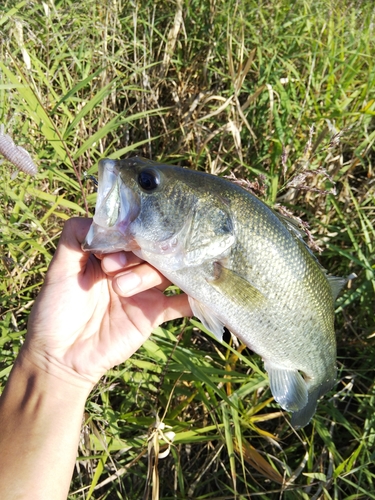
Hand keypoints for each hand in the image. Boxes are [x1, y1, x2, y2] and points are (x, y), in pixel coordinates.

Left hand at [24, 217, 190, 387]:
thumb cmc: (55, 311)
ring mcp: (145, 292)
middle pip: (152, 250)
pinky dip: (193, 299)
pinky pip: (180, 305)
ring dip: (148, 276)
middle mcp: (131, 269)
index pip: (130, 234)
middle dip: (137, 255)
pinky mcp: (154, 314)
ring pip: (165, 272)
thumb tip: (99, 217)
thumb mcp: (59, 270)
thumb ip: (74, 239)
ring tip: (121, 290)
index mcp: (110, 255)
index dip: (125, 235)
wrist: (62, 357)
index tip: (114, 245)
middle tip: (113, 269)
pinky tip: (202, 294)